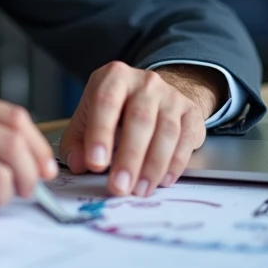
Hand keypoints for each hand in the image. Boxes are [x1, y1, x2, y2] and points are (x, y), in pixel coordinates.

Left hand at [58, 62, 224, 197]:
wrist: (153, 98)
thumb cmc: (115, 111)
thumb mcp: (88, 119)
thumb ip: (76, 143)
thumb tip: (78, 163)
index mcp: (114, 77)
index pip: (105, 102)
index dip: (100, 134)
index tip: (95, 163)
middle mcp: (144, 82)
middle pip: (139, 119)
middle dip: (129, 157)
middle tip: (119, 186)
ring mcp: (171, 96)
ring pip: (166, 131)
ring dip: (152, 166)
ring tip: (139, 190)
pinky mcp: (190, 113)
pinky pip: (185, 140)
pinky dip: (174, 164)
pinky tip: (162, 180)